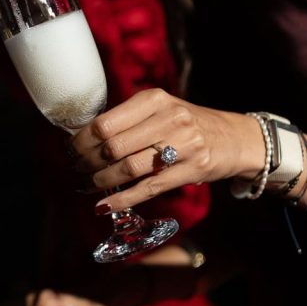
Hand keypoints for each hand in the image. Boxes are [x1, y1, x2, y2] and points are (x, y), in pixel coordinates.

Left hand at [70, 88, 263, 210]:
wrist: (236, 138)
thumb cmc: (188, 124)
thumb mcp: (161, 109)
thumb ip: (128, 119)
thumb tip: (83, 137)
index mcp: (155, 100)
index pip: (104, 123)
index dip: (81, 141)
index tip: (70, 149)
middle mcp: (169, 119)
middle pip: (112, 147)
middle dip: (87, 162)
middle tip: (76, 169)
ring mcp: (182, 146)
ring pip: (127, 168)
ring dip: (100, 181)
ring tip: (86, 186)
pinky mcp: (190, 171)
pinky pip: (147, 188)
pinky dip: (121, 199)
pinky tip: (103, 205)